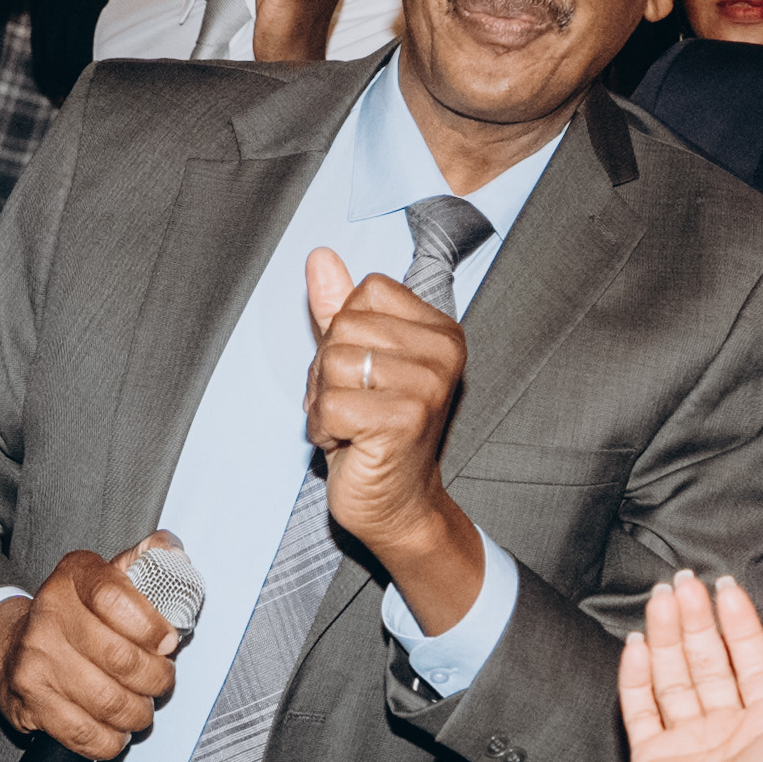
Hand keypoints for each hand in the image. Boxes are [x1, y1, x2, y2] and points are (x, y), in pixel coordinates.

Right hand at [0, 542, 183, 761]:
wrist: (9, 648)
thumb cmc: (73, 617)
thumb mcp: (106, 578)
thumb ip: (143, 564)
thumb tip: (172, 550)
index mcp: (74, 577)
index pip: (116, 598)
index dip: (151, 626)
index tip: (167, 642)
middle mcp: (49, 615)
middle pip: (121, 658)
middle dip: (156, 679)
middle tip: (160, 682)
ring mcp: (35, 660)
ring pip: (109, 701)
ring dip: (138, 713)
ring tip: (141, 708)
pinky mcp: (30, 702)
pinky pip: (86, 733)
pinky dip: (111, 739)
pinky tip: (115, 729)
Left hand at [304, 249, 476, 603]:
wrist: (397, 505)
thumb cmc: (374, 432)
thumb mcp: (356, 361)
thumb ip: (339, 309)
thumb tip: (320, 256)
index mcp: (440, 330)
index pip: (365, 293)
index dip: (344, 334)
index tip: (362, 375)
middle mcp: (443, 353)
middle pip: (344, 327)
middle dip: (328, 372)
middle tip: (353, 408)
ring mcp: (427, 387)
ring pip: (332, 364)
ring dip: (324, 402)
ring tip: (352, 426)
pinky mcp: (404, 421)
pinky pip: (330, 404)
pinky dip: (324, 429)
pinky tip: (349, 445)